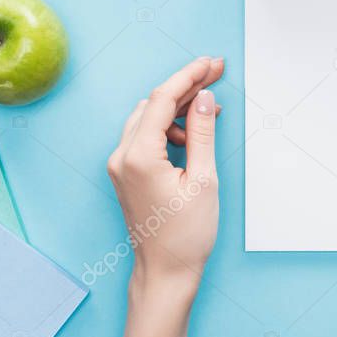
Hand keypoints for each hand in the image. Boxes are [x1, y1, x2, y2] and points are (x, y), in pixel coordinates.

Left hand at [106, 57, 223, 290]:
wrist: (165, 273)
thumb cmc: (185, 236)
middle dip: (185, 87)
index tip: (212, 64)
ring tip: (209, 112)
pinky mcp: (126, 172)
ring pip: (148, 117)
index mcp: (138, 156)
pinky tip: (192, 136)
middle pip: (153, 103)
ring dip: (177, 108)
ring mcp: (120, 165)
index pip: (162, 99)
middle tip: (216, 76)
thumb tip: (204, 98)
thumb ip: (202, 133)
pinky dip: (169, 127)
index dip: (189, 76)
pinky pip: (145, 135)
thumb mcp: (203, 179)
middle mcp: (121, 156)